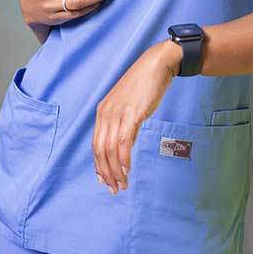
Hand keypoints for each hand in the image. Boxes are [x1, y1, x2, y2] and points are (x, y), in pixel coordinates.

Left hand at [92, 41, 181, 195]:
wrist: (157, 65)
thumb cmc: (145, 86)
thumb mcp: (130, 108)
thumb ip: (125, 128)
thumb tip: (125, 150)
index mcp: (103, 112)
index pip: (96, 144)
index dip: (98, 164)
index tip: (104, 180)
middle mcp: (106, 113)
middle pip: (100, 150)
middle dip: (105, 172)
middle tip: (114, 188)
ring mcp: (117, 113)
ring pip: (110, 149)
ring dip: (115, 170)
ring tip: (122, 184)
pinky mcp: (131, 113)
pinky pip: (123, 141)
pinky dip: (123, 158)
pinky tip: (127, 169)